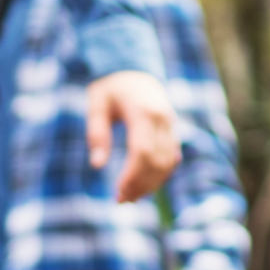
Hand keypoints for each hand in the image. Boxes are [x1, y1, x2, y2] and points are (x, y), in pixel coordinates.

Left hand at [83, 69, 180, 203]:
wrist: (136, 68)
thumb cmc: (111, 86)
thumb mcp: (96, 103)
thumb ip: (96, 133)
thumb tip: (97, 165)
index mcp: (142, 112)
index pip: (142, 152)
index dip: (132, 176)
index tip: (118, 192)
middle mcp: (162, 119)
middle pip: (156, 161)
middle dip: (140, 185)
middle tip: (121, 201)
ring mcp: (171, 125)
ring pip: (166, 163)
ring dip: (150, 184)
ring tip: (130, 197)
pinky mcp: (172, 130)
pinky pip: (170, 158)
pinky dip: (159, 175)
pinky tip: (144, 186)